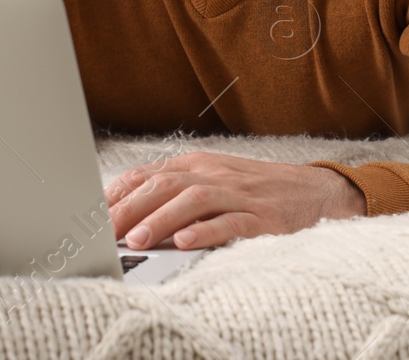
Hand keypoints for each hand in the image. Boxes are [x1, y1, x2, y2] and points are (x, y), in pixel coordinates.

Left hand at [107, 152, 365, 250]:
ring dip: (161, 220)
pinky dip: (207, 231)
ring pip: (192, 200)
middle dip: (130, 209)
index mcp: (197, 165)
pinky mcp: (263, 218)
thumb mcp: (211, 183)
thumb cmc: (256, 192)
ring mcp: (238, 195)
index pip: (148, 175)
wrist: (315, 192)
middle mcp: (214, 175)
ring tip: (138, 241)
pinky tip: (187, 242)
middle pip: (164, 185)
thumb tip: (124, 213)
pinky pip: (231, 222)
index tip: (93, 218)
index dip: (118, 195)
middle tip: (106, 233)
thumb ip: (174, 193)